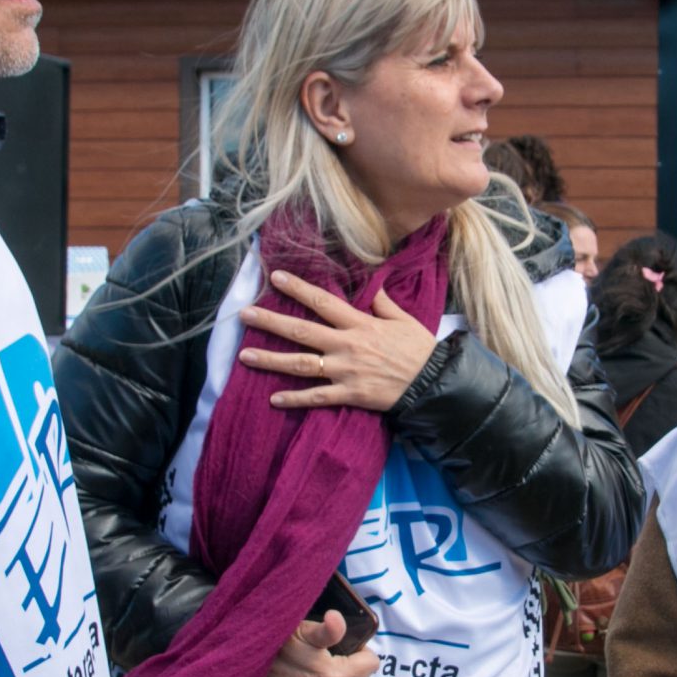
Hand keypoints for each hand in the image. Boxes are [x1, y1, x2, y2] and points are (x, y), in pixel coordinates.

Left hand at [239, 270, 439, 412]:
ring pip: (300, 364)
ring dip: (270, 360)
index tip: (274, 278)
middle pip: (301, 331)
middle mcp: (346, 345)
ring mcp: (345, 371)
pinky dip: (294, 399)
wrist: (433, 383)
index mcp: (359, 324)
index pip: (322, 301)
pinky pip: (316, 397)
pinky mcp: (349, 394)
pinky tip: (273, 399)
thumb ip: (383, 303)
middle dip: (270, 322)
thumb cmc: (419, 350)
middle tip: (244, 315)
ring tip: (243, 356)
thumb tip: (373, 286)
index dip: (297, 289)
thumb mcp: (403, 319)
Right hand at [259, 610, 378, 676]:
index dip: (359, 652)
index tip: (344, 647)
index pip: (371, 665)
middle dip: (351, 669)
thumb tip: (337, 619)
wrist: (248, 668)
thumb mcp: (302, 630)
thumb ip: (327, 629)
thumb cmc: (278, 644)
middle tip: (330, 657)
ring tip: (319, 670)